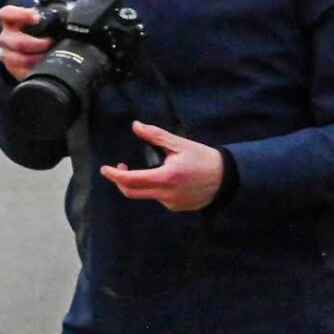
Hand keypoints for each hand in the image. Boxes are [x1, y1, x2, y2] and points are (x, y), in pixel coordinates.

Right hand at [0, 0, 64, 79]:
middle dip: (31, 43)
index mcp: (13, 19)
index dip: (19, 15)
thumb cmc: (40, 26)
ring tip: (48, 55)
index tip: (35, 17)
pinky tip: (43, 66)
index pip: (6, 13)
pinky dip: (32, 69)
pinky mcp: (12, 69)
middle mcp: (7, 36)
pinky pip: (19, 71)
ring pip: (14, 58)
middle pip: (10, 40)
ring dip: (33, 58)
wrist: (37, 51)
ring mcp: (7, 53)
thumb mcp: (48, 9)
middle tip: (49, 43)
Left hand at [99, 121, 224, 211]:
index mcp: (165, 177)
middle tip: (121, 168)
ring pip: (146, 195)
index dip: (114, 174)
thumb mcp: (180, 144)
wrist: (227, 178)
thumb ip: (156, 136)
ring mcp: (170, 203)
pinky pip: (159, 198)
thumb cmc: (204, 158)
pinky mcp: (176, 208)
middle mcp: (165, 194)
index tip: (105, 168)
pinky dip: (157, 189)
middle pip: (131, 192)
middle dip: (121, 181)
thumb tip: (136, 126)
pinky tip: (172, 180)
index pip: (130, 179)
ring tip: (156, 169)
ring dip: (142, 183)